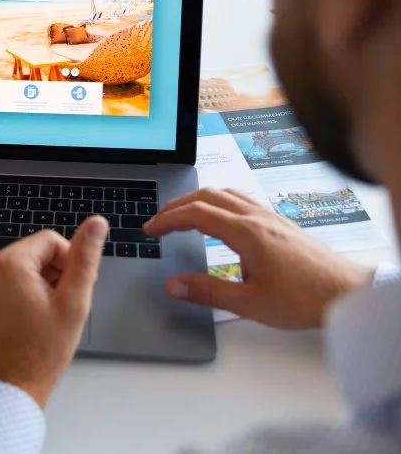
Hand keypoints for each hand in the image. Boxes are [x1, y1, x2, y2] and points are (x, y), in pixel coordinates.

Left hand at [0, 218, 108, 407]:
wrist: (9, 387)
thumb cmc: (42, 350)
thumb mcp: (74, 302)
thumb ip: (85, 258)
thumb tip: (96, 223)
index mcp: (11, 263)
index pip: (50, 241)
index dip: (69, 262)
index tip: (73, 289)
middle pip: (32, 253)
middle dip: (52, 273)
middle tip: (61, 306)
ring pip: (16, 269)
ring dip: (35, 284)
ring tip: (44, 316)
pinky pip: (0, 286)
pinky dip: (15, 295)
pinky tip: (25, 321)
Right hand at [144, 188, 373, 328]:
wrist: (347, 293)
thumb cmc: (304, 299)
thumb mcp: (249, 303)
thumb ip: (207, 292)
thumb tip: (173, 286)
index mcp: (246, 233)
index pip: (195, 214)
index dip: (167, 220)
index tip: (150, 230)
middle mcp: (257, 217)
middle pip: (207, 197)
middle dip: (177, 206)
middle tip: (159, 221)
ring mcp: (270, 216)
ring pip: (225, 193)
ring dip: (197, 200)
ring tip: (181, 214)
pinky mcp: (279, 222)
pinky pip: (241, 199)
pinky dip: (219, 201)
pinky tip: (219, 215)